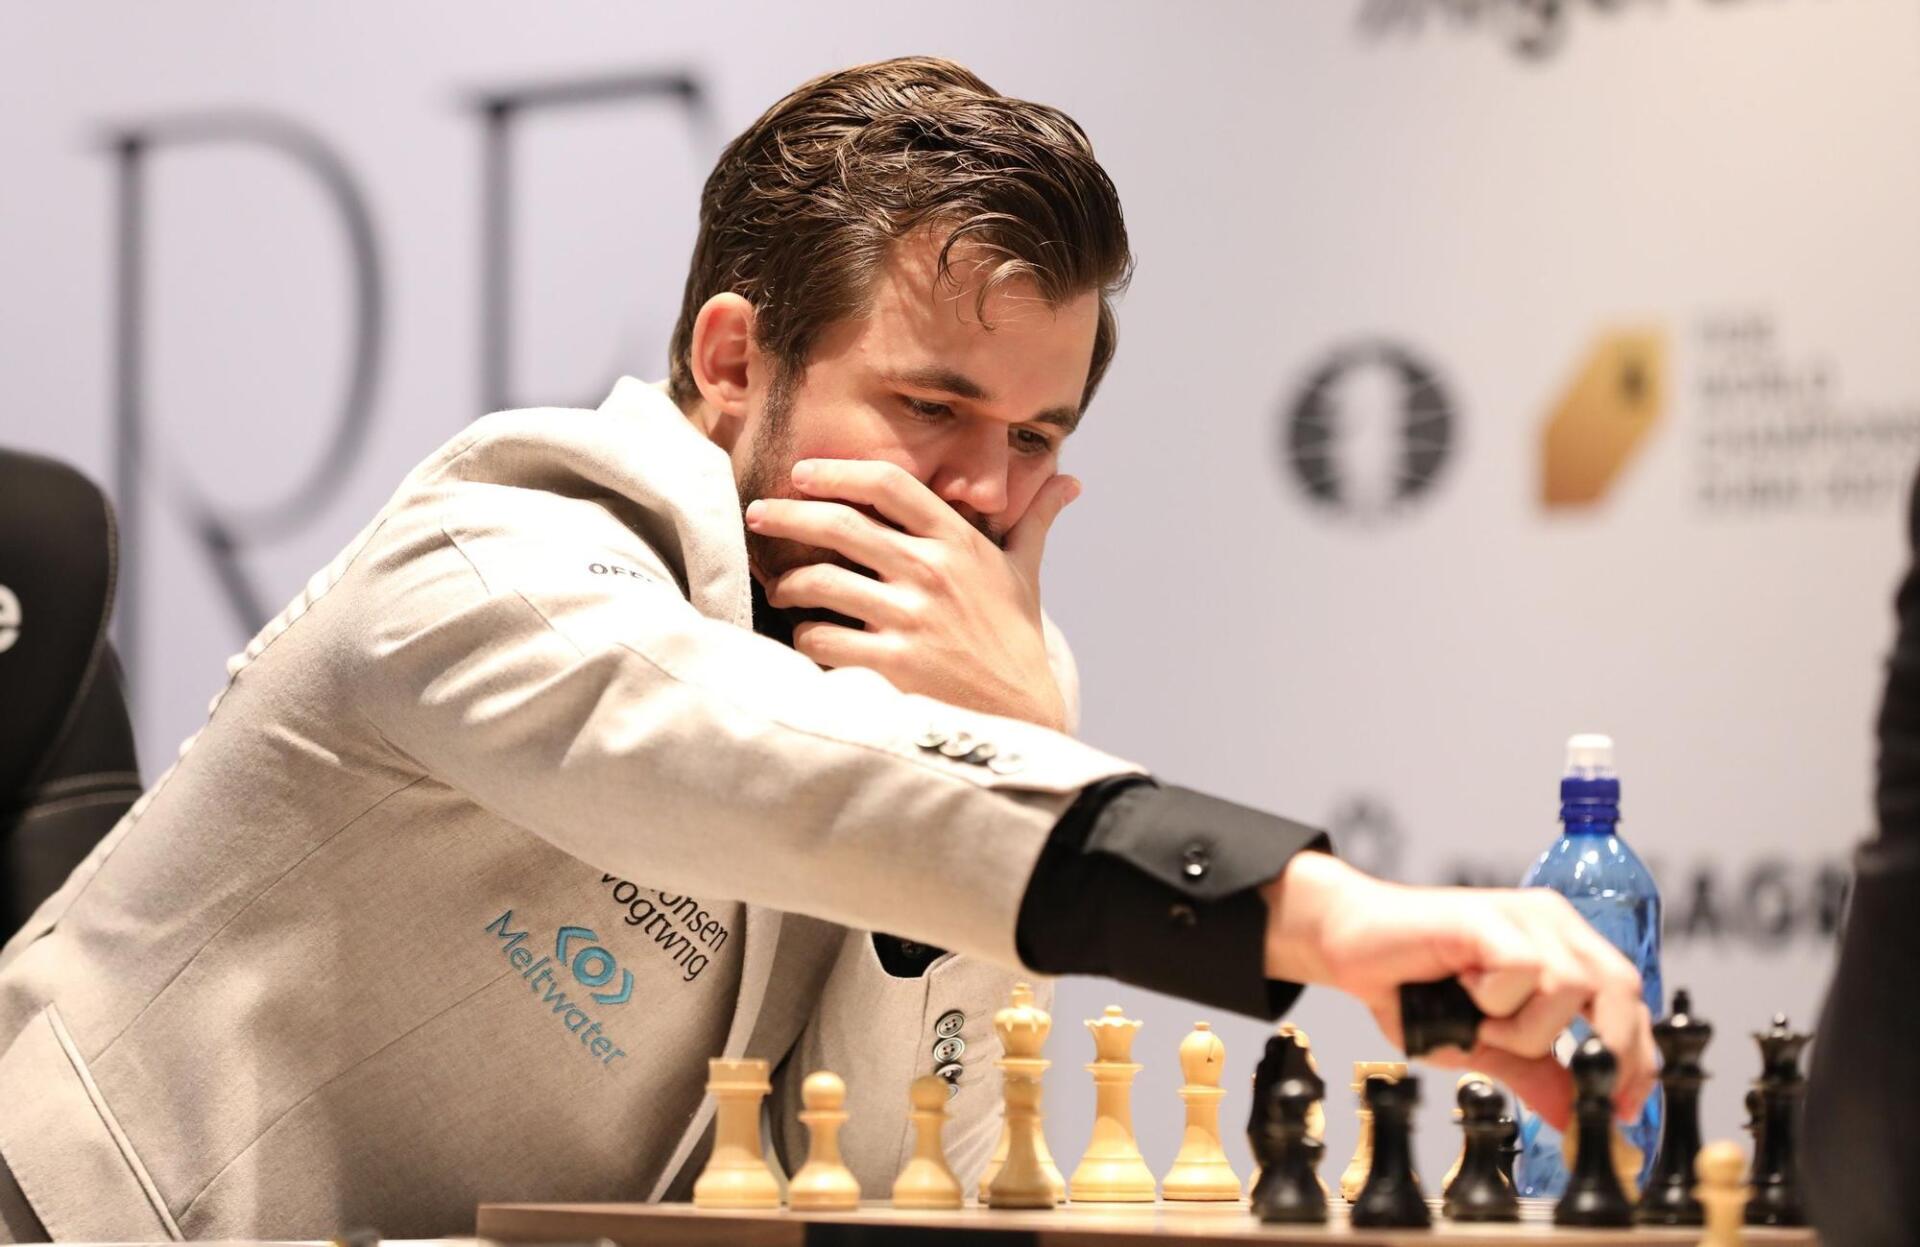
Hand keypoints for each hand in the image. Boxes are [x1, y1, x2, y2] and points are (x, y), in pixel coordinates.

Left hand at [744, 459, 1079, 729]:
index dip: (837, 471)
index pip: (888, 484)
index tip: (802, 473)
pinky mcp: (892, 666)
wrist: (1025, 717)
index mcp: (958, 541)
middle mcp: (932, 572)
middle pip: (839, 525)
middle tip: (758, 516)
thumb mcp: (1025, 574)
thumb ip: (1034, 521)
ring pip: (819, 582)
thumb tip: (1069, 481)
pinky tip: (806, 635)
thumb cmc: (1015, 641)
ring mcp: (911, 620)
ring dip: (787, 583)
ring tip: (780, 589)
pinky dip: (804, 635)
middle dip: (787, 516)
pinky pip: (821, 638)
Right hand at [1260, 853, 1655, 1130]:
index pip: (1628, 1002)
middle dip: (1610, 1047)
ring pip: (1571, 987)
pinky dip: (1494, 999)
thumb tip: (1577, 1120)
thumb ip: (1535, 1075)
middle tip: (1581, 1084)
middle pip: (1622, 987)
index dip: (1637, 1057)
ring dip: (1525, 1028)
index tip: (1625, 1108)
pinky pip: (1523, 971)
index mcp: (1561, 948)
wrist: (1349, 947)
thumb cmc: (1412, 989)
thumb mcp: (1484, 1047)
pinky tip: (1462, 989)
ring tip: (1481, 1019)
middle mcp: (1552, 925)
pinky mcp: (1490, 918)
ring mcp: (1523, 917)